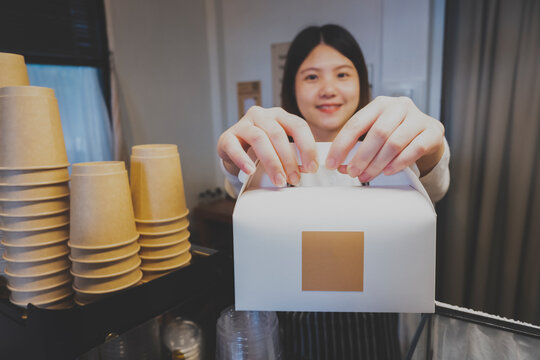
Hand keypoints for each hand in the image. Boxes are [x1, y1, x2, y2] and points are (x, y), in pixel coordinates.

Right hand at [217, 106, 317, 186]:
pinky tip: (250, 170)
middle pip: (278, 134)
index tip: (311, 167)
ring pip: (259, 139)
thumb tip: (307, 169)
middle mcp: (262, 115)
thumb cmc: (262, 149)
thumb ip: (293, 153)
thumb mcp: (280, 148)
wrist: (235, 151)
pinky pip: (234, 147)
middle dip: (289, 159)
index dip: (307, 147)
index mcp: (279, 115)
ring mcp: (243, 124)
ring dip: (271, 162)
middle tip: (294, 178)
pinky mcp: (227, 137)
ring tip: (278, 179)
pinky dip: (243, 160)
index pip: (298, 126)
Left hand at [326, 96, 444, 180]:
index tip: (332, 163)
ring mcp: (418, 117)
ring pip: (394, 143)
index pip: (356, 124)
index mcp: (380, 104)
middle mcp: (399, 106)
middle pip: (377, 133)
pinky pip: (414, 150)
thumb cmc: (395, 132)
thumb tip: (339, 165)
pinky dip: (398, 163)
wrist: (426, 134)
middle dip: (361, 157)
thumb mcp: (375, 132)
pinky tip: (387, 171)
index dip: (341, 145)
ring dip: (377, 163)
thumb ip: (357, 145)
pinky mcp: (433, 131)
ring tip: (367, 175)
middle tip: (352, 173)